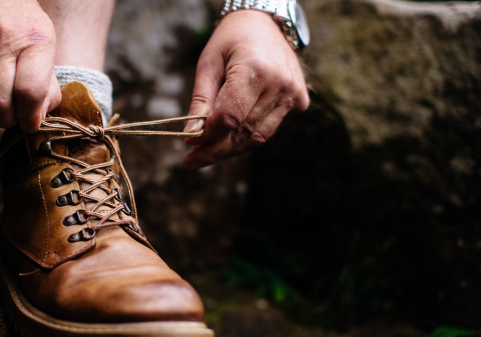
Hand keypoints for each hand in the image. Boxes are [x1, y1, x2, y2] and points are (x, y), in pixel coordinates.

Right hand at [0, 0, 60, 132]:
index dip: (30, 117)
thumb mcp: (47, 46)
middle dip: (7, 121)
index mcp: (34, 41)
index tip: (31, 123)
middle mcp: (1, 41)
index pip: (29, 92)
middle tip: (12, 117)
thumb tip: (37, 117)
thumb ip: (47, 84)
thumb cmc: (23, 25)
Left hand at [183, 10, 308, 169]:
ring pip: (257, 138)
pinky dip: (246, 138)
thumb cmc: (232, 40)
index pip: (230, 117)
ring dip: (230, 149)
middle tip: (192, 161)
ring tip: (206, 153)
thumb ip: (202, 99)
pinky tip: (228, 139)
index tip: (189, 142)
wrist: (266, 24)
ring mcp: (293, 96)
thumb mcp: (209, 63)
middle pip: (243, 132)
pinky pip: (267, 130)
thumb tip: (192, 135)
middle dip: (215, 150)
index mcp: (255, 69)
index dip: (208, 135)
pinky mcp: (298, 103)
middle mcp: (279, 85)